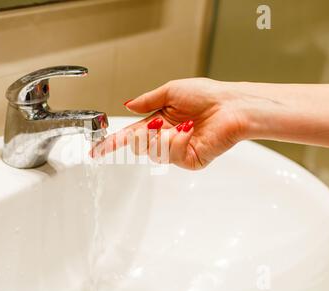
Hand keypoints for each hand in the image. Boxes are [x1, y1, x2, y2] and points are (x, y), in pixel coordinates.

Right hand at [91, 78, 248, 169]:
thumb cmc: (208, 95)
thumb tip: (128, 106)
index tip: (96, 151)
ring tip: (183, 124)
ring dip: (163, 135)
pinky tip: (191, 131)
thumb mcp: (171, 91)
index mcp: (159, 122)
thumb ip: (147, 101)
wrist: (232, 106)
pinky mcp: (188, 161)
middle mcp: (165, 138)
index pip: (130, 135)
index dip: (112, 144)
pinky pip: (170, 154)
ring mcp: (176, 152)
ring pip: (151, 151)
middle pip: (137, 146)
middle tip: (158, 123)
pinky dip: (178, 140)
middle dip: (142, 133)